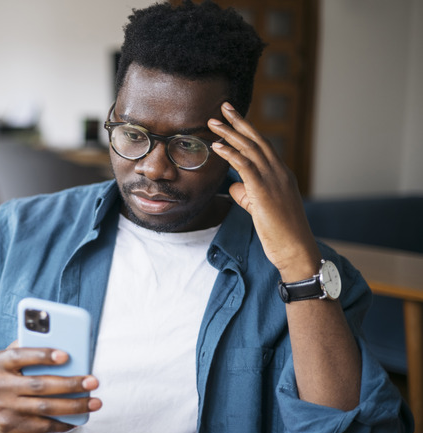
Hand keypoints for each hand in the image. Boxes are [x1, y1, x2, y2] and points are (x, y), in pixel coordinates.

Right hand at [0, 343, 100, 432]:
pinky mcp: (10, 428)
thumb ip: (26, 347)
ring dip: (74, 406)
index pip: (20, 356)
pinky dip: (62, 423)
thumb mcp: (4, 358)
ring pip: (45, 409)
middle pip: (39, 385)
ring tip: (94, 402)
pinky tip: (78, 418)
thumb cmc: (2, 376)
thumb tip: (60, 340)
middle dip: (70, 384)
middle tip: (93, 381)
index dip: (43, 355)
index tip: (66, 355)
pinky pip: (42, 427)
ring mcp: (4, 409)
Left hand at [208, 102, 319, 280]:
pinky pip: (245, 166)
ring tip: (212, 122)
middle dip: (239, 122)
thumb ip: (247, 193)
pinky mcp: (264, 191)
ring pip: (250, 149)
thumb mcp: (260, 209)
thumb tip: (234, 184)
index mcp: (281, 174)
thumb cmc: (279, 233)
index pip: (262, 145)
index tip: (232, 116)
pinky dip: (230, 153)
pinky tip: (217, 146)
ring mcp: (274, 180)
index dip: (247, 129)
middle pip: (256, 140)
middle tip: (223, 107)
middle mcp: (279, 172)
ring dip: (229, 133)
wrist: (296, 250)